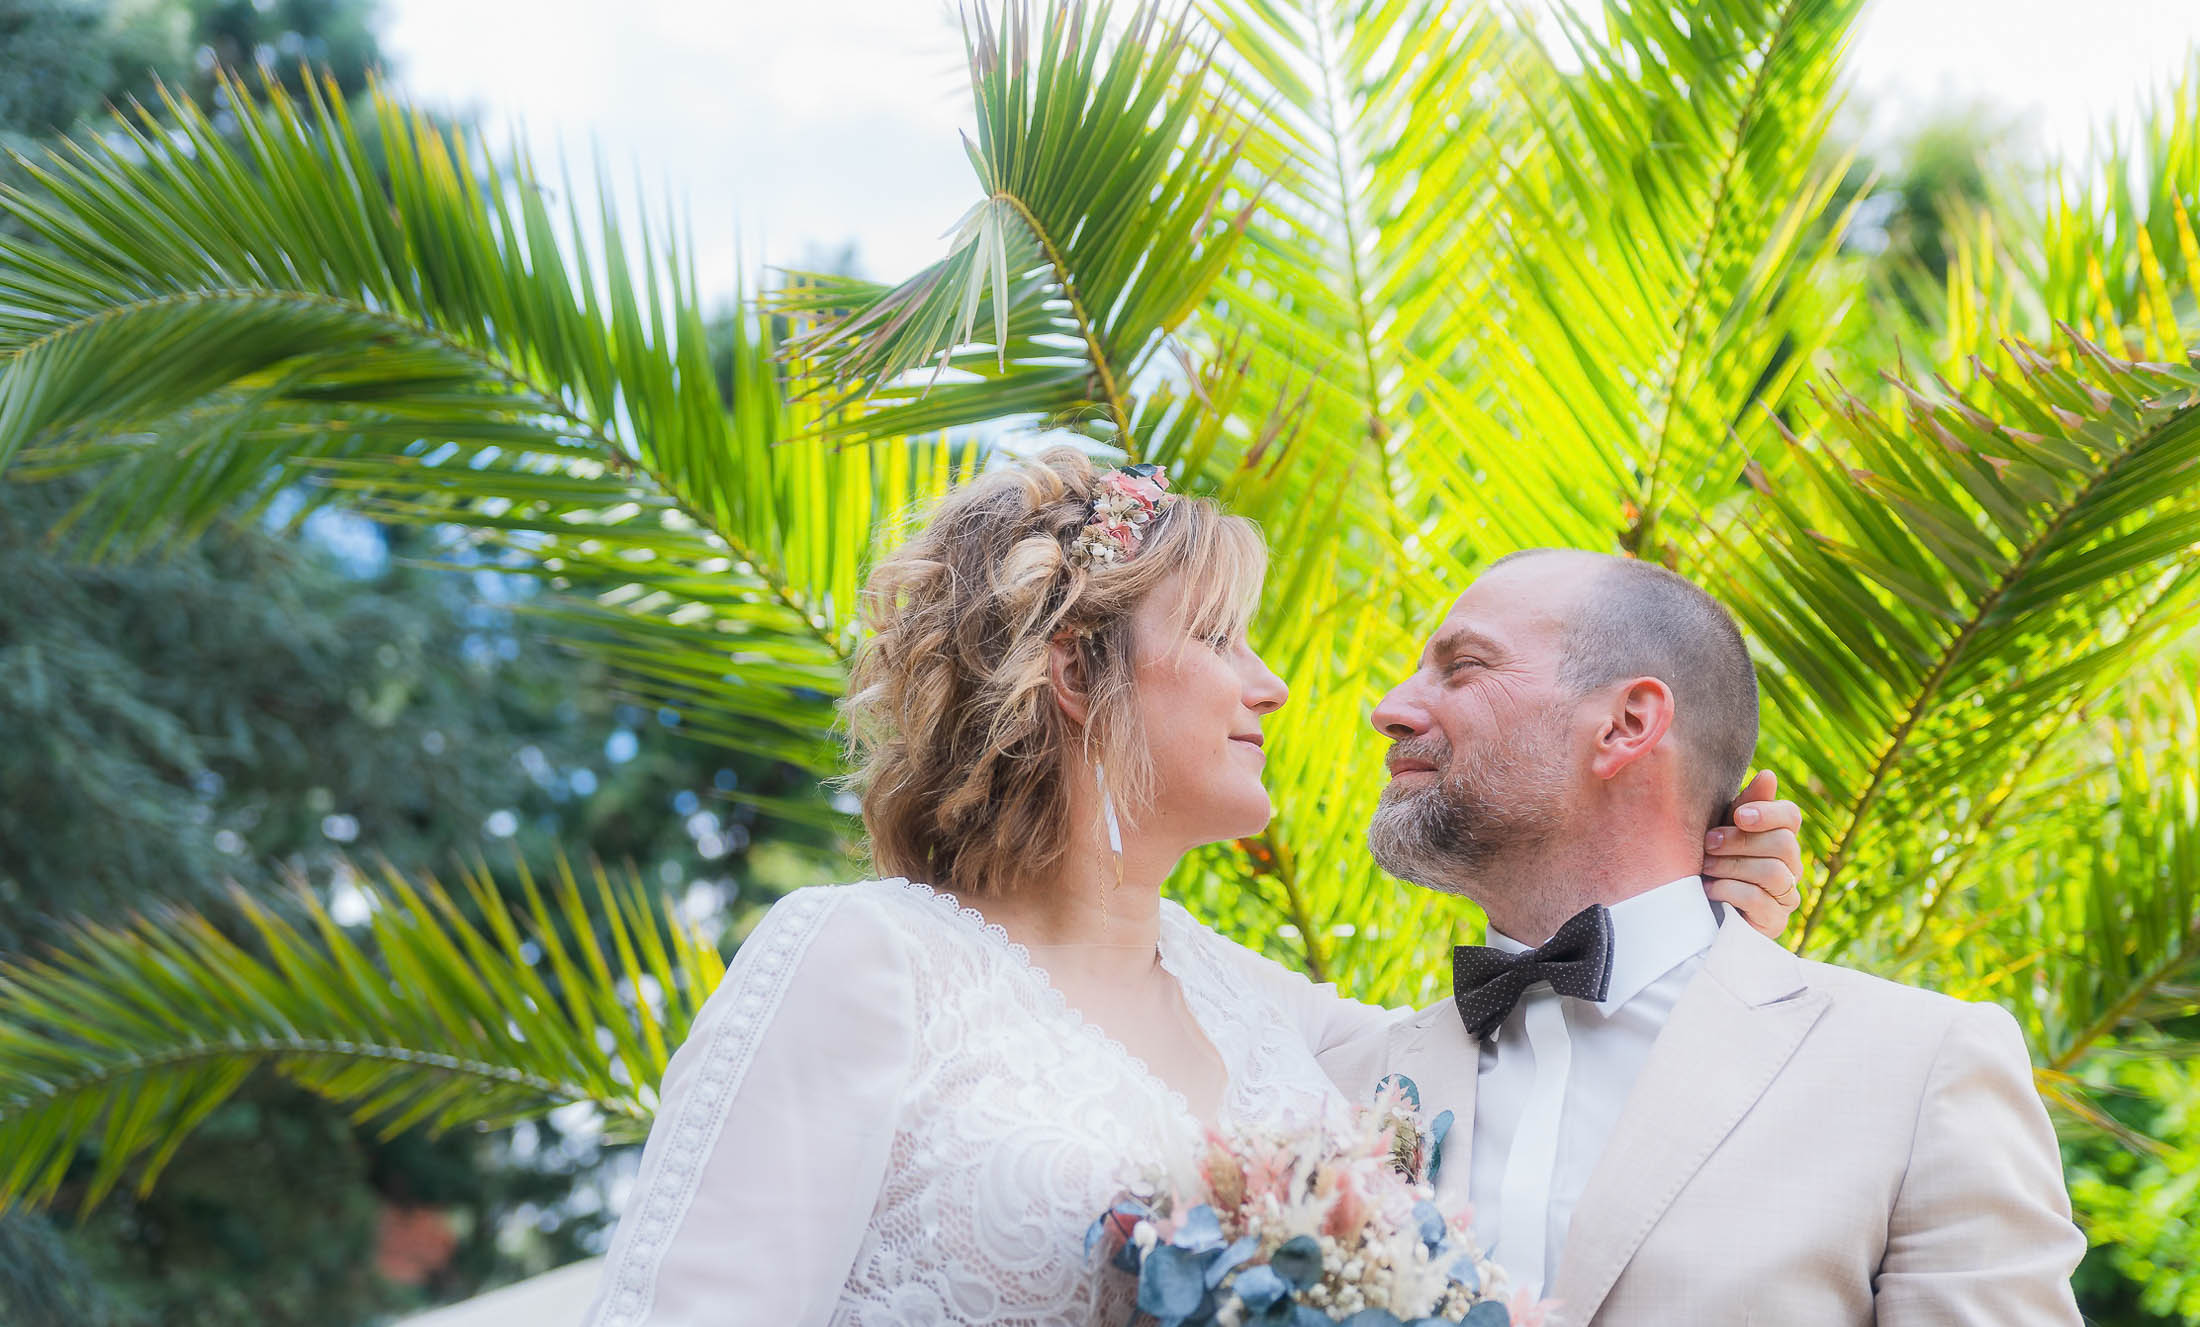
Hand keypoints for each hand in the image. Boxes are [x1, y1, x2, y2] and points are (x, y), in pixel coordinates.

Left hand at [1703, 770, 1804, 938]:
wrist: (1694, 907)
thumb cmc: (1709, 859)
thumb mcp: (1721, 828)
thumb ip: (1745, 805)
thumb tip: (1769, 775)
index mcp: (1779, 835)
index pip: (1791, 816)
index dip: (1769, 813)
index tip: (1739, 815)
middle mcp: (1791, 864)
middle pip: (1784, 844)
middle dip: (1739, 842)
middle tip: (1707, 844)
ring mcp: (1786, 895)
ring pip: (1773, 872)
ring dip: (1731, 866)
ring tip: (1705, 867)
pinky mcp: (1775, 921)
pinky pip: (1759, 899)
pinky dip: (1728, 890)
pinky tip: (1708, 889)